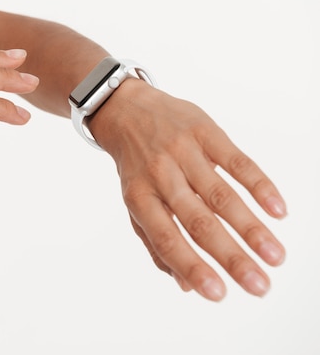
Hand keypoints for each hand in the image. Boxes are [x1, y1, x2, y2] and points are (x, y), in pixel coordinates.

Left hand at [89, 78, 286, 300]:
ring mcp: (182, 152)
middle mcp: (159, 176)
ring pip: (221, 195)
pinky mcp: (204, 132)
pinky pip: (236, 160)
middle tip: (260, 286)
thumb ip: (157, 243)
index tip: (218, 294)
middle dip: (231, 257)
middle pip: (199, 221)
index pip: (166, 238)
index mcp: (139, 198)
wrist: (125, 110)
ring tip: (276, 257)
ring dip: (252, 228)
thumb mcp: (135, 202)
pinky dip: (259, 185)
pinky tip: (278, 210)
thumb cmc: (135, 166)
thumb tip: (186, 285)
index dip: (192, 266)